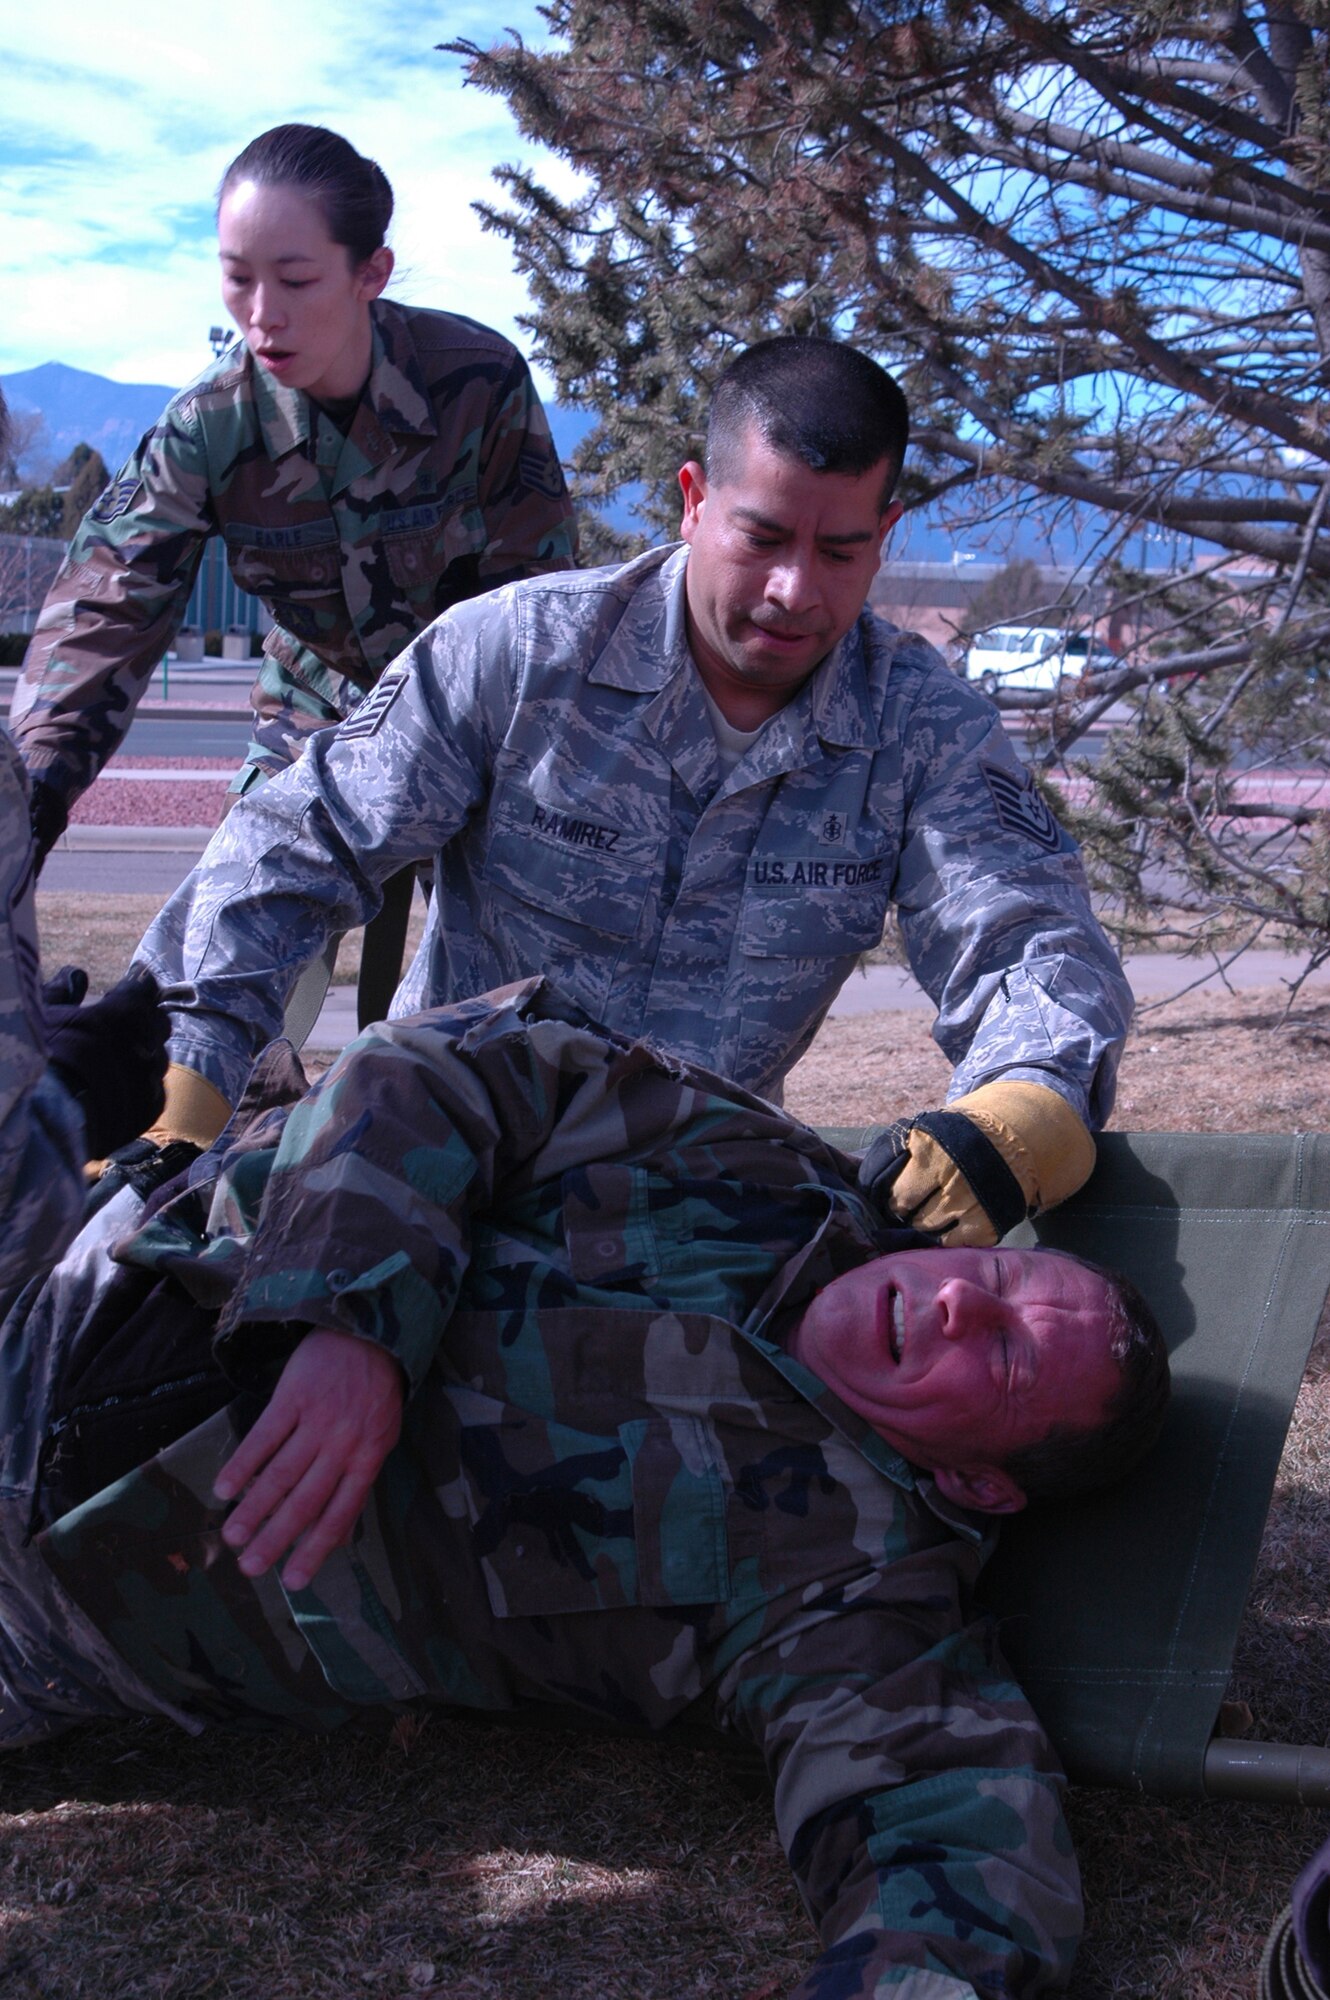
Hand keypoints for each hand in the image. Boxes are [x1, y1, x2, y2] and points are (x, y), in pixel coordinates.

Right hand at [46, 968, 169, 1157]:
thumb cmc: (43, 1057)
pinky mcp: (149, 1110)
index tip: (120, 995)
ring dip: (143, 1057)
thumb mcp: (42, 1015)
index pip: (146, 987)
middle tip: (119, 1029)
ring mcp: (152, 1077)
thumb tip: (77, 975)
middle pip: (158, 1023)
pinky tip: (119, 1092)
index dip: (135, 989)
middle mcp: (149, 1042)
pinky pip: (153, 1093)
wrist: (46, 1119)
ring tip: (116, 1065)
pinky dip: (140, 1089)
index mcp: (127, 1011)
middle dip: (143, 1022)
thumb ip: (62, 992)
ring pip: (158, 1060)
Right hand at [214, 1328, 404, 1592]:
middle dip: (277, 1538)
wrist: (369, 1333)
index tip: (293, 1581)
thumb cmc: (374, 1394)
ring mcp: (318, 1420)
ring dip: (254, 1509)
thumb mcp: (380, 1438)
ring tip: (232, 1536)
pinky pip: (264, 1436)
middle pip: (305, 1500)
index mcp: (368, 1458)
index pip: (340, 1513)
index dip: (315, 1549)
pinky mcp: (294, 1396)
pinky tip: (225, 1488)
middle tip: (251, 1569)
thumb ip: (357, 1483)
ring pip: (281, 1473)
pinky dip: (243, 1464)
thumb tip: (336, 1537)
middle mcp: (344, 1444)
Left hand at [859, 1083, 1095, 1244]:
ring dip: (920, 1226)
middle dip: (901, 1212)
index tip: (888, 1198)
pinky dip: (943, 1239)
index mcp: (927, 1148)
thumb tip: (856, 1184)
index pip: (890, 1189)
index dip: (885, 1197)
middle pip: (905, 1211)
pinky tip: (945, 1227)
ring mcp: (968, 1202)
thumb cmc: (955, 1140)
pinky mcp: (985, 1225)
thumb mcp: (923, 1133)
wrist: (1012, 1143)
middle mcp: (947, 1174)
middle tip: (906, 1210)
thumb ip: (891, 1155)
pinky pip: (950, 1243)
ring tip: (927, 1216)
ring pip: (925, 1229)